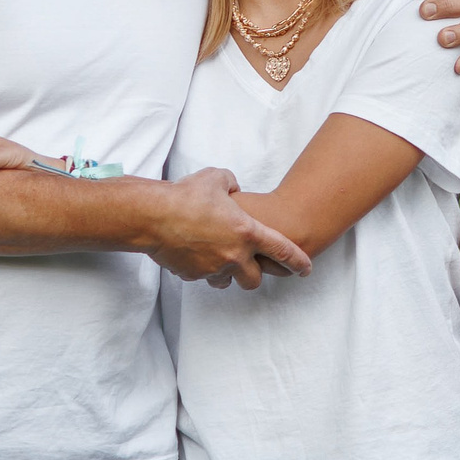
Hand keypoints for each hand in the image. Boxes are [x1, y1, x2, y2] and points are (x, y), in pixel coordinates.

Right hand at [152, 167, 312, 288]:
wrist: (153, 216)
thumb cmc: (186, 195)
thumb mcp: (216, 178)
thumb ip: (232, 183)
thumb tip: (234, 188)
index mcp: (247, 232)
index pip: (282, 251)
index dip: (297, 262)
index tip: (305, 270)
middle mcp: (234, 255)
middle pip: (254, 280)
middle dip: (255, 275)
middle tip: (251, 267)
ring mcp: (213, 268)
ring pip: (227, 281)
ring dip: (227, 274)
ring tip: (218, 258)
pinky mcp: (193, 275)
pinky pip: (204, 276)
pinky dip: (204, 268)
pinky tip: (194, 253)